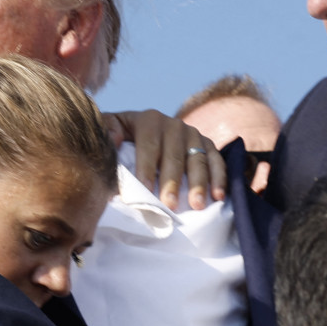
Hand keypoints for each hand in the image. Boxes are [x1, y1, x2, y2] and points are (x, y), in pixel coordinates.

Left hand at [104, 110, 225, 209]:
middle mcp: (173, 124)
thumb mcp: (109, 127)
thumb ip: (107, 131)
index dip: (146, 167)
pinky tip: (218, 195)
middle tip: (170, 205)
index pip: (148, 145)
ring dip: (199, 183)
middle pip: (174, 154)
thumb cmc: (121, 136)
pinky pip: (216, 160)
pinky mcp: (207, 143)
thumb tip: (113, 141)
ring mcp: (193, 133)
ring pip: (197, 158)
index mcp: (149, 120)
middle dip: (172, 181)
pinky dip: (219, 177)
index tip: (145, 191)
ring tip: (196, 205)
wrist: (140, 131)